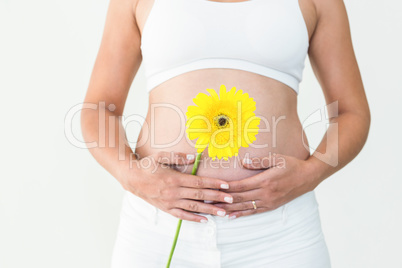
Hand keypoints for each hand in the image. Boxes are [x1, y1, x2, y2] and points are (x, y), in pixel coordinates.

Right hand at [119, 151, 233, 222]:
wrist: (131, 178)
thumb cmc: (147, 165)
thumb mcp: (160, 156)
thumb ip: (177, 156)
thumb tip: (194, 157)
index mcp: (174, 179)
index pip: (198, 182)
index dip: (213, 184)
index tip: (226, 185)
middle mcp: (173, 192)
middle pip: (199, 196)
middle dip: (216, 198)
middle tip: (231, 200)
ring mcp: (170, 202)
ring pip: (193, 207)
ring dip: (209, 210)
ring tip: (223, 212)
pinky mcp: (166, 208)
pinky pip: (182, 215)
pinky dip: (193, 218)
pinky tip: (204, 220)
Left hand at [215, 153, 316, 218]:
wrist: (308, 177)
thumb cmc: (292, 165)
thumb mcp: (277, 158)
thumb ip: (259, 161)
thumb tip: (243, 162)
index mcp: (265, 181)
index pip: (241, 185)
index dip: (227, 187)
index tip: (215, 188)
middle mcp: (265, 193)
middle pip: (240, 198)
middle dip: (222, 200)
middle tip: (208, 200)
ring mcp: (268, 201)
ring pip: (244, 207)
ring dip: (229, 209)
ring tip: (214, 210)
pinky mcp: (271, 206)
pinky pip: (253, 212)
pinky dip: (241, 214)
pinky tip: (231, 216)